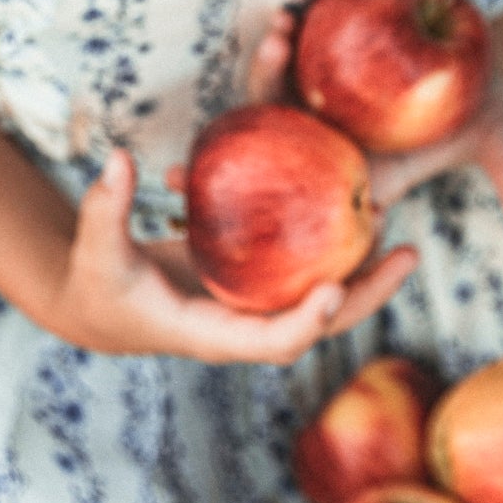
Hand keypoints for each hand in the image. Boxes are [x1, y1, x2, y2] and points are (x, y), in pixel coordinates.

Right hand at [49, 10, 417, 362]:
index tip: (331, 290)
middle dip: (366, 296)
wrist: (104, 304)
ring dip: (362, 269)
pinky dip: (330, 244)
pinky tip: (355, 202)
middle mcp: (244, 326)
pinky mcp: (256, 282)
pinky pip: (303, 267)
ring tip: (395, 226)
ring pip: (321, 295)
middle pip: (318, 323)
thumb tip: (117, 160)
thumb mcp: (94, 249)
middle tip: (408, 255)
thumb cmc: (97, 282)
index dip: (303, 322)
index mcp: (211, 334)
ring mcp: (254, 305)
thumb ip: (104, 209)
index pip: (269, 342)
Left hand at [247, 11, 502, 241]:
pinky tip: (288, 15)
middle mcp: (332, 141)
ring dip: (270, 70)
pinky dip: (287, 38)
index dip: (307, 214)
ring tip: (281, 37)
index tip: (303, 204)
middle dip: (263, 137)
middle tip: (275, 120)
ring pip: (278, 97)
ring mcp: (318, 100)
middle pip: (284, 149)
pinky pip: (292, 52)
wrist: (472, 47)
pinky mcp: (315, 58)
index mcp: (365, 177)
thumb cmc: (484, 104)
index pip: (328, 206)